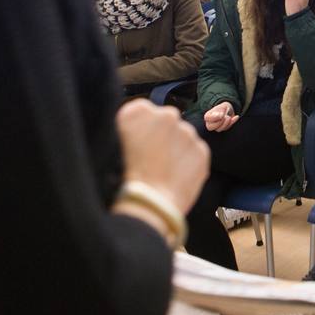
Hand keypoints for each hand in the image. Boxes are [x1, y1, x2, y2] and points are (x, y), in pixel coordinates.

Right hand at [116, 99, 208, 213]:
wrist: (147, 204)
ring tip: (162, 172)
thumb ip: (127, 130)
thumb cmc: (122, 178)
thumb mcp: (112, 145)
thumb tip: (135, 130)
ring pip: (182, 137)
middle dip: (160, 136)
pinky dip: (187, 163)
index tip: (136, 144)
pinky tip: (174, 177)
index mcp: (138, 110)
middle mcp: (166, 115)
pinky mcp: (202, 150)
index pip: (142, 112)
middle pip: (165, 122)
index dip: (140, 130)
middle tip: (151, 159)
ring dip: (175, 149)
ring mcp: (187, 132)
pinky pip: (194, 153)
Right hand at [203, 101, 239, 132]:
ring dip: (226, 123)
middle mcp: (210, 123)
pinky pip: (227, 128)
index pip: (207, 118)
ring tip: (229, 117)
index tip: (222, 115)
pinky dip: (232, 122)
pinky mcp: (224, 128)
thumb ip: (220, 110)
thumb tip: (220, 115)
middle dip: (219, 123)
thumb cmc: (223, 107)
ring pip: (219, 129)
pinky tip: (236, 117)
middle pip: (210, 127)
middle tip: (226, 117)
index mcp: (208, 116)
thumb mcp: (222, 106)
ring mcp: (217, 127)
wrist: (228, 109)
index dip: (214, 117)